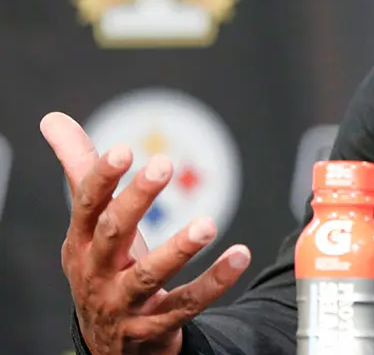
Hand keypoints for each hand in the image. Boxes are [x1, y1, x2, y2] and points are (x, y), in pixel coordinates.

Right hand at [42, 112, 252, 354]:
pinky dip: (214, 283)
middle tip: (164, 164)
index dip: (102, 178)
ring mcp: (124, 303)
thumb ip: (80, 170)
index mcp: (80, 242)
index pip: (86, 205)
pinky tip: (240, 256)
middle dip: (136, 200)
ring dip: (178, 249)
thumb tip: (55, 120)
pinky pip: (185, 305)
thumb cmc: (104, 266)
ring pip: (148, 276)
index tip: (123, 149)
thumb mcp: (89, 224)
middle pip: (112, 234)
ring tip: (207, 224)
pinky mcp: (155, 327)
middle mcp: (97, 273)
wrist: (109, 342)